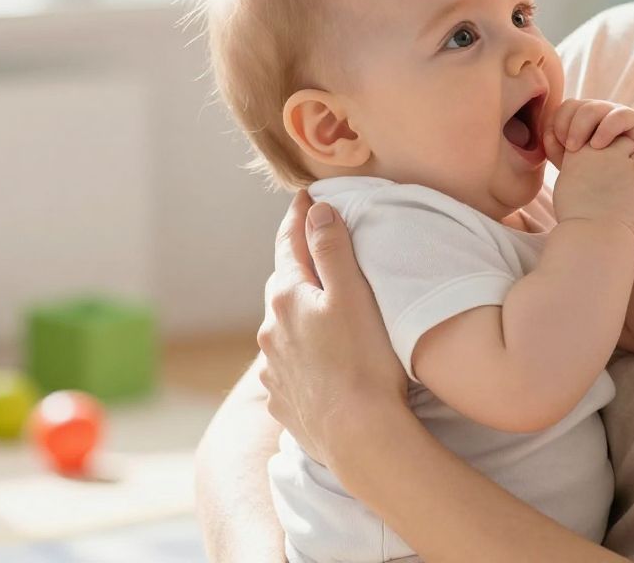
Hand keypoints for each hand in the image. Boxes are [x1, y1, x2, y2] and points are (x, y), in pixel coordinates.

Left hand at [256, 191, 407, 472]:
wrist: (358, 436)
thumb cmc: (364, 361)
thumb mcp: (353, 294)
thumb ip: (332, 249)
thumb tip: (314, 210)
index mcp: (286, 297)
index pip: (288, 244)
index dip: (298, 217)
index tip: (304, 196)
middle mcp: (270, 330)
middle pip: (282, 286)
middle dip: (297, 267)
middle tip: (315, 251)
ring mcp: (273, 368)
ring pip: (282, 329)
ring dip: (298, 315)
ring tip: (321, 312)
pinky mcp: (282, 401)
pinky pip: (288, 367)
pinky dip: (300, 356)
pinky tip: (318, 362)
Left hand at [543, 98, 633, 200]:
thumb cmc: (601, 180)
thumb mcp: (576, 167)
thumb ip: (558, 152)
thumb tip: (545, 135)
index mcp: (581, 120)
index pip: (563, 109)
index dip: (556, 123)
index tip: (557, 144)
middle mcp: (599, 114)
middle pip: (576, 105)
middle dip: (567, 125)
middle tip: (568, 147)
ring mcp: (616, 116)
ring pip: (594, 108)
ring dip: (582, 126)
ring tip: (577, 148)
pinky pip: (620, 116)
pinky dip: (606, 128)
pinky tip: (598, 145)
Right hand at [551, 135, 633, 235]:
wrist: (591, 233)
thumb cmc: (576, 220)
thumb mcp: (564, 190)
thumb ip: (573, 175)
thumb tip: (580, 174)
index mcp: (575, 154)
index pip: (591, 137)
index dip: (599, 146)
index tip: (604, 154)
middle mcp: (595, 150)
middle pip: (610, 138)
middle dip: (615, 147)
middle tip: (622, 162)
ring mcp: (616, 158)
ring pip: (630, 142)